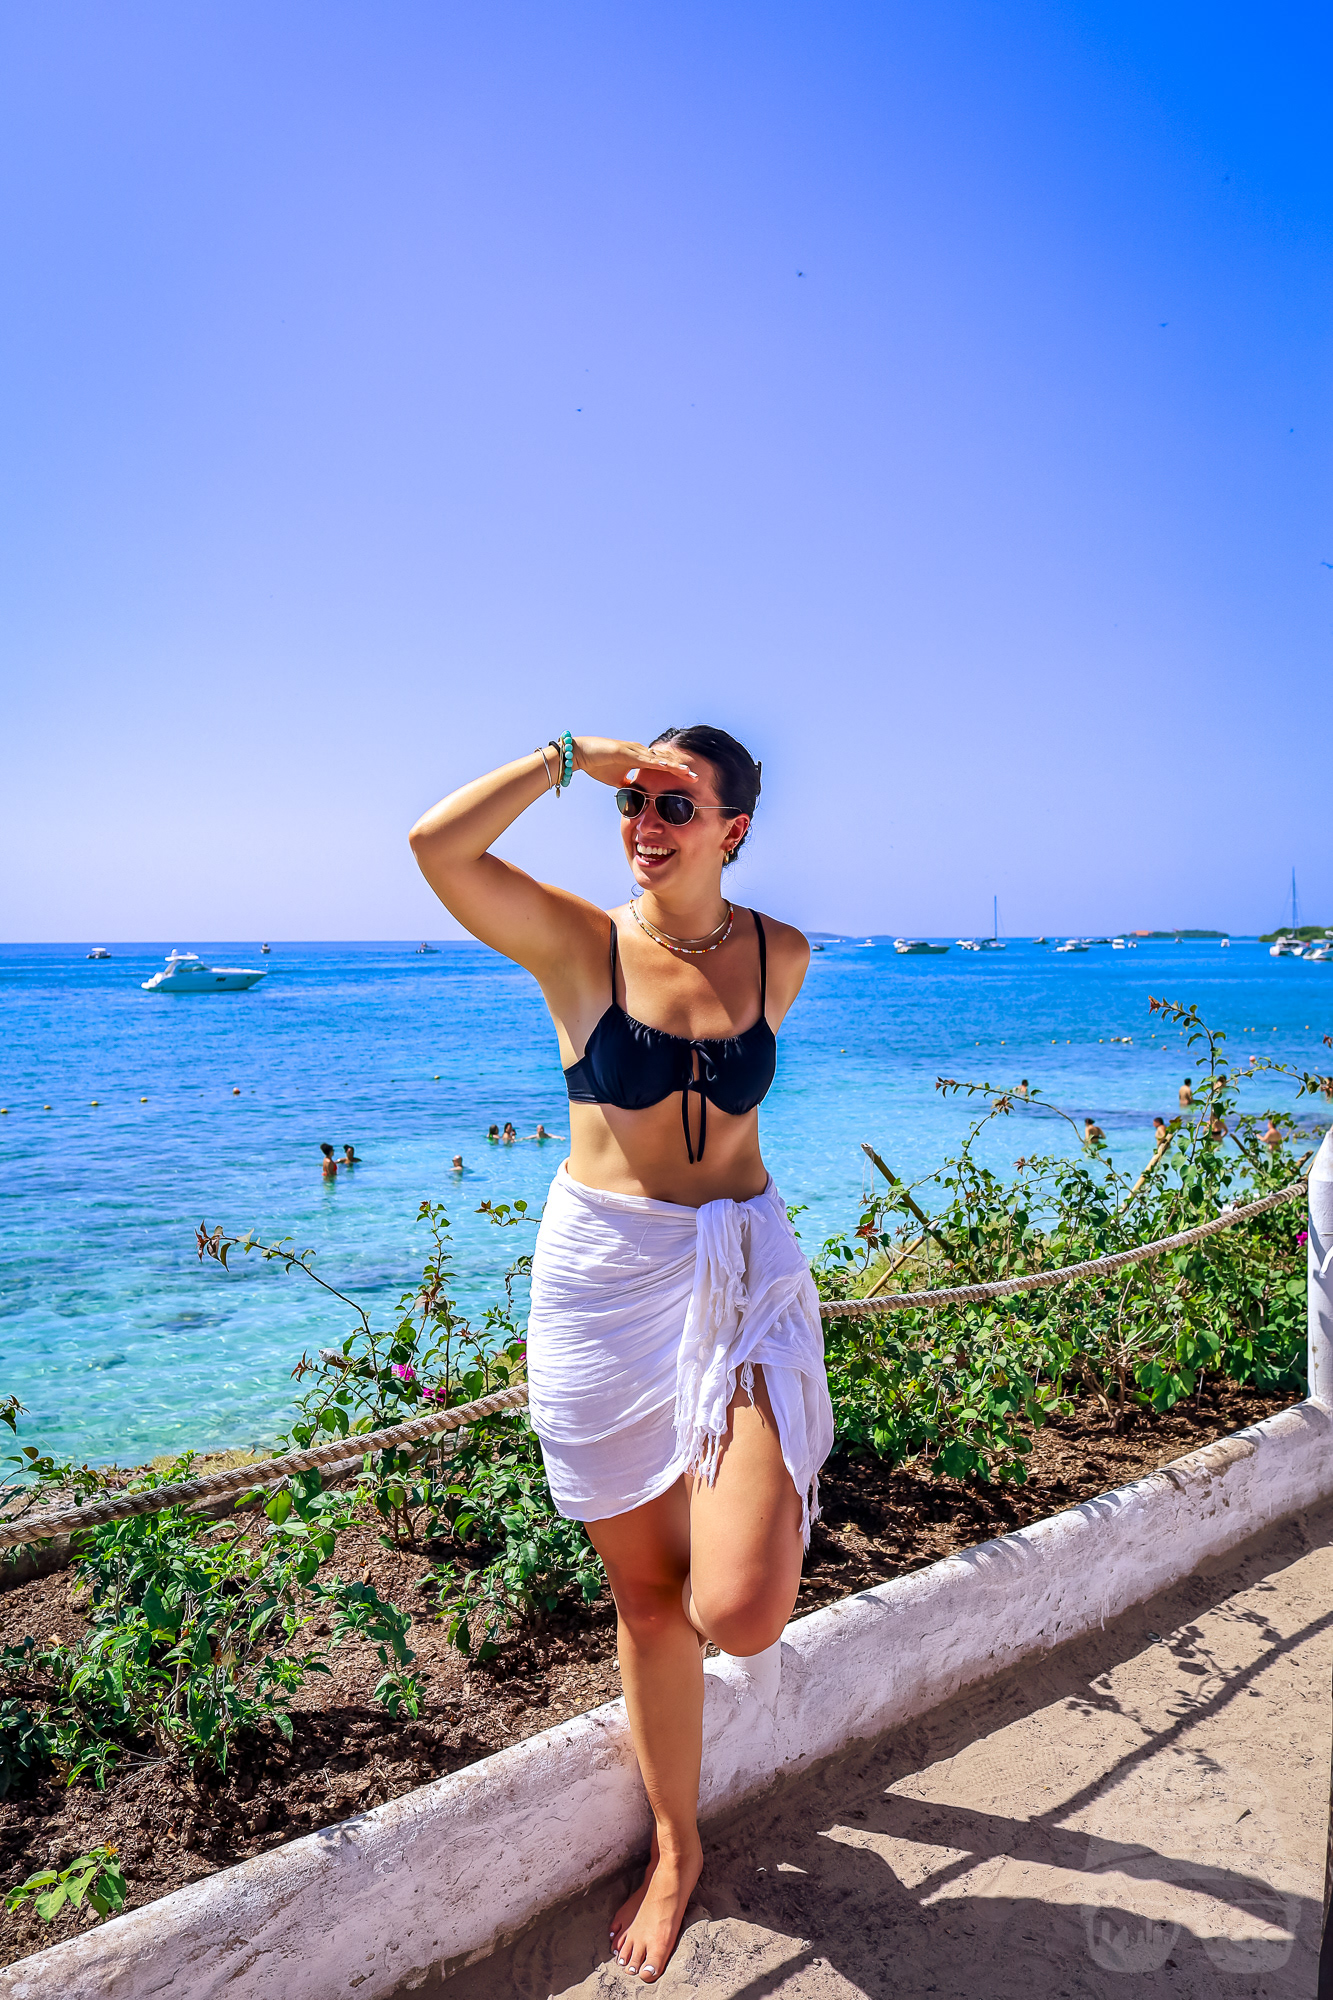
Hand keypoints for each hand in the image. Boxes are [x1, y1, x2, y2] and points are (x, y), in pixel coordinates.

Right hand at [571, 736, 698, 788]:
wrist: (580, 754)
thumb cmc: (597, 764)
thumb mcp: (617, 780)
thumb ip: (628, 785)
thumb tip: (636, 796)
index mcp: (639, 757)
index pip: (662, 765)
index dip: (676, 771)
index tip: (689, 779)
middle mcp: (640, 751)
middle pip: (665, 760)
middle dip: (680, 768)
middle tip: (696, 776)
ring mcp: (635, 750)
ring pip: (659, 758)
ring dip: (674, 765)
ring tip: (688, 772)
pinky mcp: (627, 752)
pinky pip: (646, 759)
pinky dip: (658, 763)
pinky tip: (669, 767)